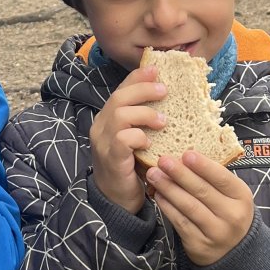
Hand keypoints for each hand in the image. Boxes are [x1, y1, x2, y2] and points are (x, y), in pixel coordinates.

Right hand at [89, 65, 166, 213]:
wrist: (117, 200)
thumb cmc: (132, 167)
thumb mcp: (137, 138)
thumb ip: (144, 120)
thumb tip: (169, 98)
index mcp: (107, 119)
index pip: (120, 90)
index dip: (137, 78)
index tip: (156, 69)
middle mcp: (101, 127)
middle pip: (119, 98)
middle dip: (143, 89)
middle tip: (165, 90)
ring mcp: (103, 143)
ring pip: (120, 115)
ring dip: (144, 113)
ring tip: (162, 121)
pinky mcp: (111, 159)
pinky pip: (123, 139)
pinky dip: (138, 136)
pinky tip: (149, 142)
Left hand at [145, 152, 253, 265]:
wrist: (235, 252)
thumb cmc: (228, 213)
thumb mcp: (232, 195)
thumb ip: (213, 178)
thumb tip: (184, 156)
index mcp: (242, 197)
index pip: (222, 178)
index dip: (204, 166)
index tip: (187, 154)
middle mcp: (232, 215)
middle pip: (202, 191)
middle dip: (180, 174)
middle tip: (162, 160)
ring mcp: (216, 232)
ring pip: (189, 206)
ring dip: (169, 188)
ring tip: (154, 175)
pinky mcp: (199, 244)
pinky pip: (180, 222)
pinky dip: (167, 206)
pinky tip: (158, 194)